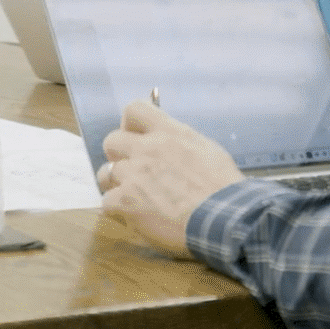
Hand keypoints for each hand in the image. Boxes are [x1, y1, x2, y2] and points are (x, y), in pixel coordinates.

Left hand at [98, 99, 243, 257]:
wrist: (224, 218)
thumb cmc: (224, 188)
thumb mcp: (207, 151)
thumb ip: (181, 144)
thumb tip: (171, 146)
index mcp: (168, 133)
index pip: (134, 110)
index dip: (130, 125)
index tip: (136, 137)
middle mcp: (146, 149)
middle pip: (111, 141)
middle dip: (120, 156)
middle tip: (135, 173)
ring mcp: (132, 175)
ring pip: (105, 173)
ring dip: (116, 184)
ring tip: (133, 198)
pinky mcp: (124, 202)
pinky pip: (107, 203)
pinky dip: (118, 212)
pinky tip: (136, 219)